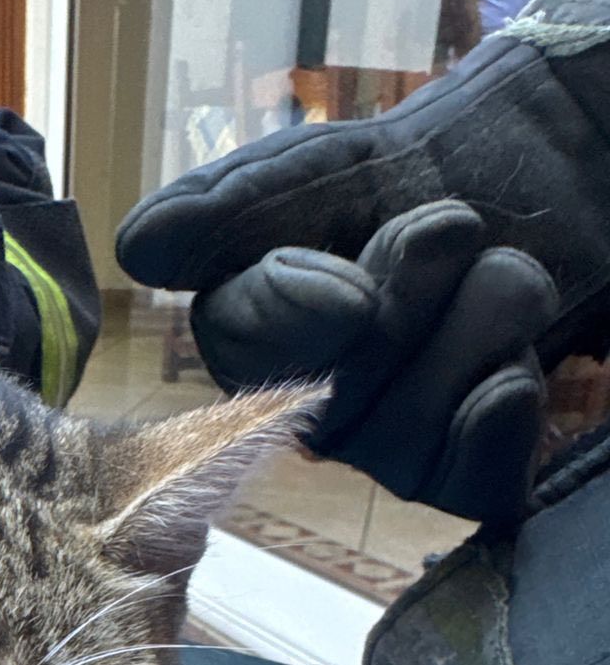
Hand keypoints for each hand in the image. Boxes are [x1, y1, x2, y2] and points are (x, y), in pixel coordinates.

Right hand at [117, 0, 609, 523]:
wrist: (526, 180)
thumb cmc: (401, 180)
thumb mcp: (306, 171)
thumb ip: (223, 209)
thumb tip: (137, 249)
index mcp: (252, 337)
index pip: (240, 349)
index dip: (294, 314)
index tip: (352, 283)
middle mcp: (306, 412)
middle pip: (334, 400)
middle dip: (407, 301)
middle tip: (448, 227)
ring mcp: (383, 450)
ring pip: (403, 444)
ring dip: (472, 331)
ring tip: (499, 268)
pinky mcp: (463, 473)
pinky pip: (468, 493)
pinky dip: (496, 428)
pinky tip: (510, 376)